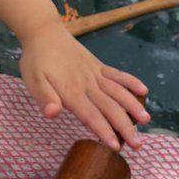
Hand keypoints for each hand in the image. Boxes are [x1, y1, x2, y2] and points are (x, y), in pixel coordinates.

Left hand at [19, 19, 146, 150]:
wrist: (44, 32)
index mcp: (71, 91)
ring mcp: (95, 73)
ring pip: (118, 92)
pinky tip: (144, 90)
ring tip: (146, 120)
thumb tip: (52, 113)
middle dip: (125, 127)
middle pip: (110, 107)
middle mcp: (87, 83)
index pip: (90, 115)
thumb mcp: (32, 80)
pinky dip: (131, 82)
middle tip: (138, 145)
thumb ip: (44, 97)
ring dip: (133, 106)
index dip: (104, 131)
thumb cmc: (36, 60)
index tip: (116, 147)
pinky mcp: (98, 66)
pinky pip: (117, 74)